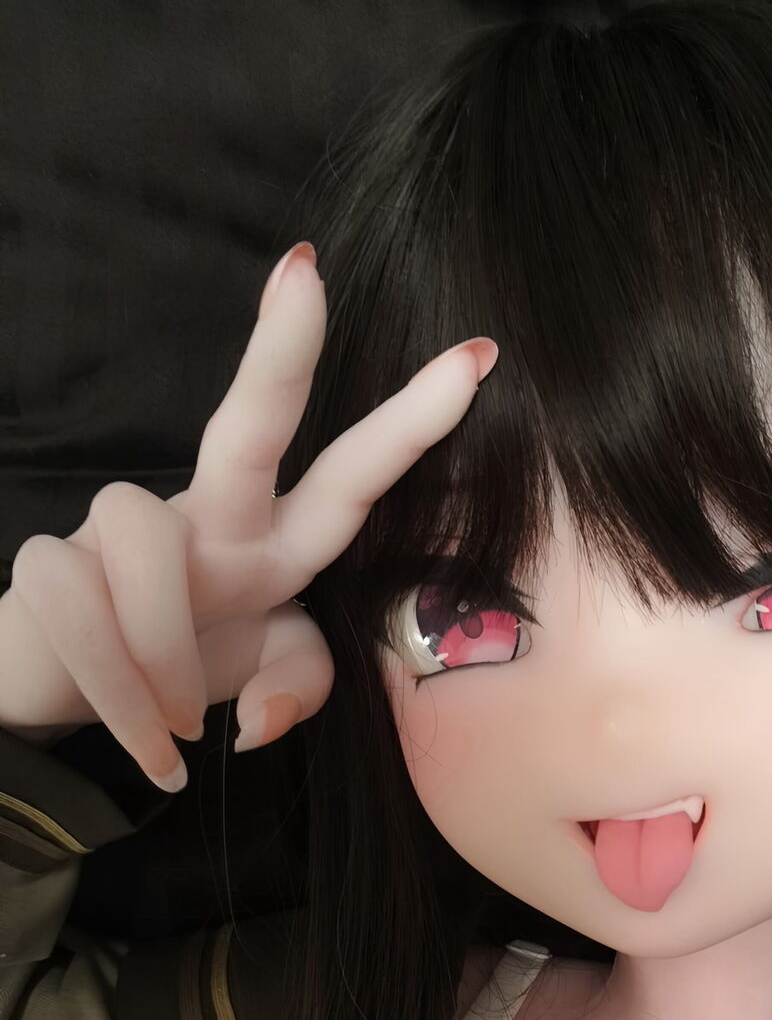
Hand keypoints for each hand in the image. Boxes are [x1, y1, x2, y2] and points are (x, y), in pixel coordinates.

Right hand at [0, 242, 496, 791]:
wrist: (66, 703)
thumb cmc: (179, 672)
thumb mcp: (261, 678)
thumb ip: (297, 685)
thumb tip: (260, 719)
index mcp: (272, 545)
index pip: (350, 479)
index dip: (409, 425)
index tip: (477, 357)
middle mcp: (207, 521)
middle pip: (247, 426)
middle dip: (280, 355)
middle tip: (307, 276)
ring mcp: (118, 529)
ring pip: (144, 542)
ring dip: (162, 651)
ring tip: (177, 725)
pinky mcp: (46, 561)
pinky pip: (80, 607)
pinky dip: (115, 693)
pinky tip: (143, 742)